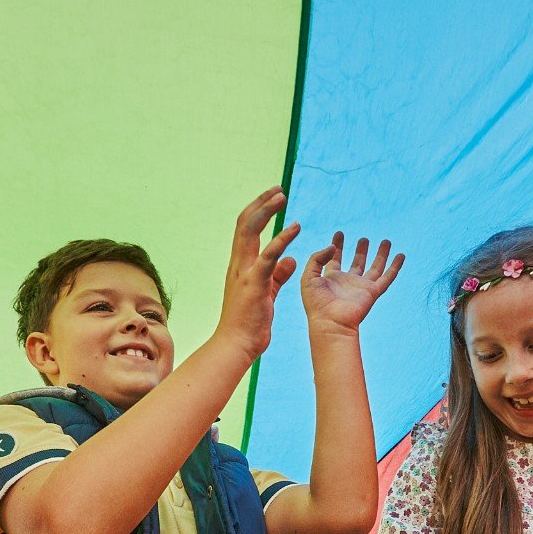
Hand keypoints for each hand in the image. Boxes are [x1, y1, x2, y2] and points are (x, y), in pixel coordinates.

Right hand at [212, 187, 300, 360]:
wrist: (237, 345)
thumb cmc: (249, 323)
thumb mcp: (267, 293)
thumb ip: (277, 274)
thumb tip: (290, 259)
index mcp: (241, 266)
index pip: (246, 230)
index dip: (258, 211)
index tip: (273, 197)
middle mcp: (238, 264)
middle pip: (245, 223)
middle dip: (261, 203)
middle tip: (278, 188)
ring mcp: (244, 273)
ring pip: (250, 232)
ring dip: (266, 211)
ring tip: (282, 196)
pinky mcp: (254, 284)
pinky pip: (268, 256)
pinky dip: (281, 239)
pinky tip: (295, 228)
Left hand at [301, 234, 403, 334]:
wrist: (330, 322)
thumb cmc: (316, 304)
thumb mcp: (309, 276)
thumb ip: (317, 258)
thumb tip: (333, 248)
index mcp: (331, 280)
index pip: (335, 259)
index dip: (337, 246)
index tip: (339, 234)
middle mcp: (348, 283)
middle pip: (357, 263)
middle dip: (361, 251)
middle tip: (364, 239)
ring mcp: (361, 288)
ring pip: (375, 268)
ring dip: (381, 255)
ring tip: (386, 241)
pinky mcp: (372, 293)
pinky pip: (387, 278)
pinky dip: (395, 267)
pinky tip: (401, 255)